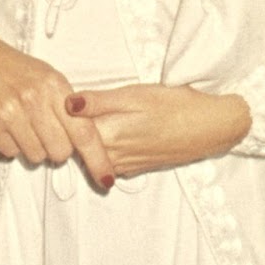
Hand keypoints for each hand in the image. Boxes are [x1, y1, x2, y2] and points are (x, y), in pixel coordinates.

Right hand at [0, 23, 113, 188]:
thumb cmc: (13, 68)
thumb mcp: (47, 76)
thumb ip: (67, 106)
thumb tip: (84, 141)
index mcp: (54, 85)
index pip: (83, 131)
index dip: (97, 158)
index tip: (107, 178)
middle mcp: (32, 99)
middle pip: (60, 151)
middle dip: (57, 149)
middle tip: (46, 133)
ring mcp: (8, 113)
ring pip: (35, 156)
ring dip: (32, 147)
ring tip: (22, 124)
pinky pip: (10, 153)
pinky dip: (10, 145)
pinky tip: (5, 124)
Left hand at [66, 84, 250, 177]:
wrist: (210, 128)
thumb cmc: (175, 105)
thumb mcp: (134, 94)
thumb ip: (97, 101)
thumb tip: (65, 103)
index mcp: (108, 135)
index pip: (68, 131)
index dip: (59, 116)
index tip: (54, 101)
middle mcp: (112, 157)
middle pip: (76, 147)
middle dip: (67, 130)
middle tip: (64, 108)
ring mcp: (123, 166)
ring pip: (90, 156)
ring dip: (84, 141)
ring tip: (88, 118)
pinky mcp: (133, 169)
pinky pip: (107, 161)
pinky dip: (101, 148)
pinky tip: (110, 130)